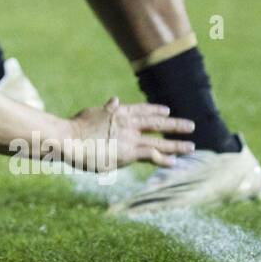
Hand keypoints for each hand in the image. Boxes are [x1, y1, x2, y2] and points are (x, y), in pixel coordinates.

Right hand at [64, 97, 195, 170]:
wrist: (69, 139)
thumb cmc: (75, 127)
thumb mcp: (92, 113)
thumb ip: (106, 109)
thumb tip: (114, 99)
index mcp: (119, 113)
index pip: (142, 110)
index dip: (156, 110)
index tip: (167, 111)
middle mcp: (128, 124)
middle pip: (157, 124)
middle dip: (175, 125)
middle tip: (190, 125)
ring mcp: (129, 139)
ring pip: (159, 141)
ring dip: (177, 144)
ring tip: (191, 147)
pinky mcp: (128, 153)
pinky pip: (151, 155)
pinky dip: (164, 159)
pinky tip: (174, 163)